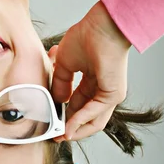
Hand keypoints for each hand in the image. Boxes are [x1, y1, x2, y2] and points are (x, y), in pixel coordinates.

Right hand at [50, 1, 131, 142]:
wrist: (102, 27)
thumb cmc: (86, 37)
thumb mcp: (64, 64)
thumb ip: (60, 83)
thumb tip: (57, 100)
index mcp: (92, 80)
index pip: (78, 104)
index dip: (64, 115)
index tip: (51, 123)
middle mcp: (101, 89)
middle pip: (86, 116)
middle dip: (69, 127)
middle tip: (54, 134)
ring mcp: (109, 93)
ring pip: (93, 120)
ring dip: (75, 129)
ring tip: (60, 135)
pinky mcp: (113, 94)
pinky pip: (94, 112)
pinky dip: (80, 120)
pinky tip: (68, 126)